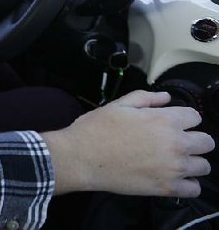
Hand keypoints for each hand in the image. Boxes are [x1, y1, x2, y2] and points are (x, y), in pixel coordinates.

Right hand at [42, 90, 214, 196]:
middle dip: (194, 140)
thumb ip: (146, 98)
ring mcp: (173, 167)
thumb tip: (166, 97)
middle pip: (207, 142)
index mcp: (165, 120)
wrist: (81, 158)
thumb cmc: (95, 130)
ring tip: (174, 161)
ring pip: (204, 166)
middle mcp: (175, 143)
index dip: (184, 118)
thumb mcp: (118, 105)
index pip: (195, 117)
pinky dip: (187, 184)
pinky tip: (173, 178)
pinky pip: (194, 189)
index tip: (175, 124)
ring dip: (192, 162)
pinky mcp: (167, 188)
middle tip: (176, 143)